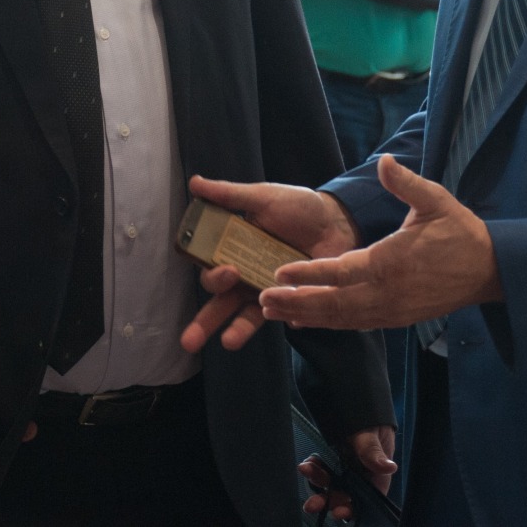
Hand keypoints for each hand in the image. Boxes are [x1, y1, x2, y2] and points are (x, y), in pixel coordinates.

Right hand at [178, 175, 358, 352]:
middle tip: (189, 342)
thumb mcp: (262, 197)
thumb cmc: (296, 207)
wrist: (337, 219)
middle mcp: (248, 278)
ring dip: (238, 330)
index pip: (212, 272)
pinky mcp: (297, 299)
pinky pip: (290, 314)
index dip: (213, 277)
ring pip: (250, 317)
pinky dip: (290, 318)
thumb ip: (228, 195)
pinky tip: (294, 321)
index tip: (227, 271)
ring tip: (229, 342)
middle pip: (221, 304)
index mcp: (235, 254)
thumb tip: (194, 183)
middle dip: (205, 323)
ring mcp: (272, 292)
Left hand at [262, 155, 500, 329]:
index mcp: (392, 262)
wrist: (489, 271)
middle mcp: (387, 292)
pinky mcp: (396, 319)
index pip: (342, 272)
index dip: (309, 274)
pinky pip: (355, 324)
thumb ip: (405, 183)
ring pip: (341, 319)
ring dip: (307, 316)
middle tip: (263, 300)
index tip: (280, 272)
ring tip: (272, 312)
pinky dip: (328, 324)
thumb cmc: (459, 232)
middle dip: (297, 302)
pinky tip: (304, 322)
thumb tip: (385, 160)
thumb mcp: (435, 200)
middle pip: (334, 303)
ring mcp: (391, 310)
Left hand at [300, 426, 396, 520]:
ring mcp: (346, 466)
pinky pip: (322, 469)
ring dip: (317, 482)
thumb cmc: (370, 417)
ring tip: (305, 472)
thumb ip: (374, 450)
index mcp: (377, 472)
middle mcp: (361, 473)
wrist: (355, 399)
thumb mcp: (371, 432)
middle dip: (329, 500)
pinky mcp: (333, 459)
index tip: (339, 512)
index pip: (368, 498)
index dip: (353, 507)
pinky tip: (307, 464)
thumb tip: (389, 467)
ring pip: (331, 483)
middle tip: (313, 504)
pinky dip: (314, 469)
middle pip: (346, 495)